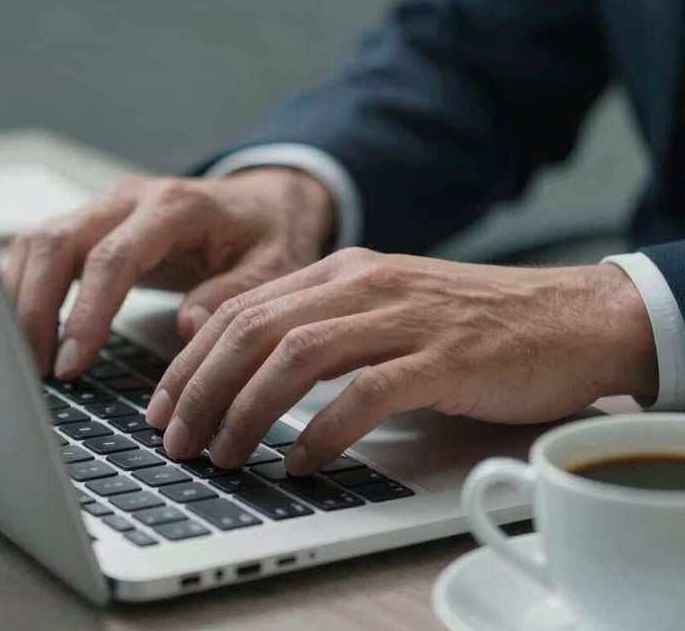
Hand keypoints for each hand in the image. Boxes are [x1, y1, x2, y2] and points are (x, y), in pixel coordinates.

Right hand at [4, 167, 334, 378]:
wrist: (265, 204)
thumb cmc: (269, 236)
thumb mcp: (274, 268)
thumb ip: (234, 295)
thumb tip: (189, 327)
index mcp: (177, 207)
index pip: (114, 256)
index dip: (86, 312)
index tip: (71, 363)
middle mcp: (134, 199)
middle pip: (58, 242)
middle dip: (36, 308)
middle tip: (36, 370)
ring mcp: (110, 207)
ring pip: (40, 241)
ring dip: (22, 298)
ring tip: (27, 358)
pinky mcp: (97, 223)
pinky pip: (45, 247)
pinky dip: (27, 286)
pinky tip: (29, 328)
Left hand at [146, 248, 657, 474]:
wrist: (566, 315)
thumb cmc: (471, 320)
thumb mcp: (385, 305)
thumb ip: (324, 323)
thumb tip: (252, 370)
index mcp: (344, 270)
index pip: (243, 308)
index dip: (191, 359)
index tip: (165, 404)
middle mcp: (364, 284)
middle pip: (256, 329)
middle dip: (202, 388)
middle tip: (177, 438)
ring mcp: (404, 317)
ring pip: (297, 356)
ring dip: (248, 410)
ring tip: (224, 453)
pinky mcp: (445, 356)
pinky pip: (366, 393)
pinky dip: (324, 430)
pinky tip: (302, 460)